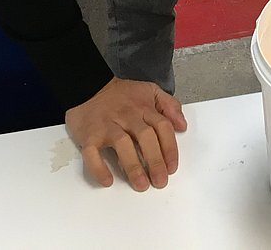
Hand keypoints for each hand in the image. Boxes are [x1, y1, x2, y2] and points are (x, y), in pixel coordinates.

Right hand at [65, 78, 187, 190]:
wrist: (87, 86)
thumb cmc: (120, 95)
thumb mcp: (149, 91)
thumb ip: (169, 105)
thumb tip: (182, 125)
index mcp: (144, 108)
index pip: (162, 127)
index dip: (169, 148)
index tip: (172, 168)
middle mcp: (127, 116)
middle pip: (146, 137)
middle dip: (155, 161)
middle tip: (160, 181)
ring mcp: (107, 126)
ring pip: (123, 145)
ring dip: (133, 166)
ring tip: (141, 184)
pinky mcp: (88, 135)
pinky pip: (92, 153)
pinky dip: (99, 168)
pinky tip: (107, 180)